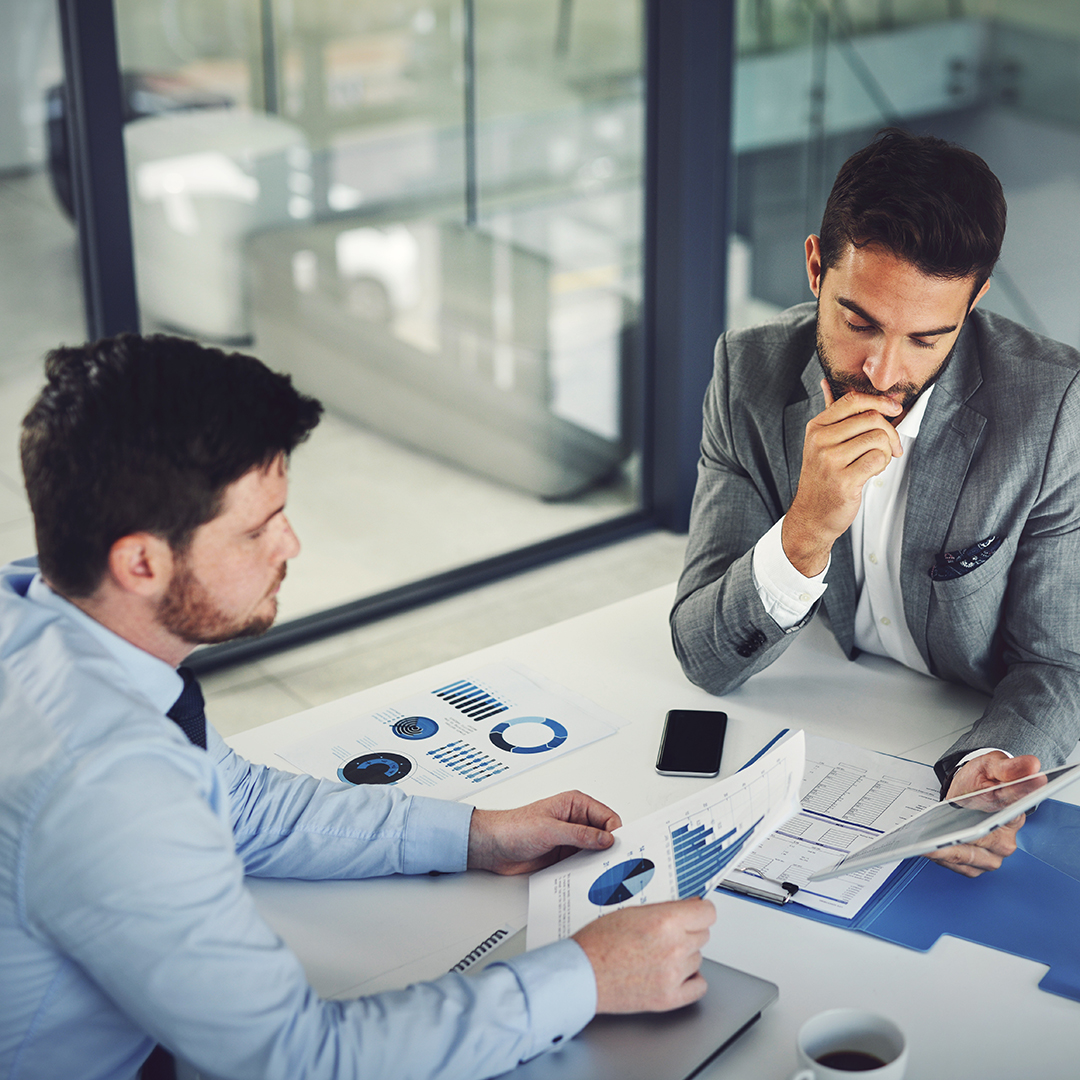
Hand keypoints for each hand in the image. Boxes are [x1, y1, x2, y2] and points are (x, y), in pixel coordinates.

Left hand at [467, 790, 620, 874]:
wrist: (492, 846)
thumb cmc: (513, 827)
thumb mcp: (549, 830)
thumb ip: (580, 835)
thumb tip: (605, 839)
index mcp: (575, 804)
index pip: (607, 817)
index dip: (615, 832)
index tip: (617, 849)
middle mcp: (575, 821)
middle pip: (604, 835)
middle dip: (608, 849)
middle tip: (613, 863)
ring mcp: (570, 839)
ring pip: (594, 852)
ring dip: (596, 862)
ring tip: (600, 872)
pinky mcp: (563, 855)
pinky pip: (582, 864)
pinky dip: (585, 871)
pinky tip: (585, 877)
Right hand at [573, 897, 715, 1012]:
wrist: (581, 974)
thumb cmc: (597, 942)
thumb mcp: (631, 912)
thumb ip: (662, 911)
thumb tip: (685, 909)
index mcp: (665, 921)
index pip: (707, 912)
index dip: (700, 910)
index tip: (696, 912)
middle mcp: (674, 947)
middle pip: (703, 935)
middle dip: (688, 932)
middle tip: (668, 934)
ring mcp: (673, 974)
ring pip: (698, 959)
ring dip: (685, 955)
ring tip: (660, 954)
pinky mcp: (669, 998)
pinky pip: (699, 986)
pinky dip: (691, 980)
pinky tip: (676, 974)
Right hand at [782, 381, 902, 575]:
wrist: (812, 515)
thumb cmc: (822, 478)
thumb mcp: (820, 443)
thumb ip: (831, 415)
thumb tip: (827, 383)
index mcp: (817, 427)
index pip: (853, 400)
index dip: (879, 401)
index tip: (894, 409)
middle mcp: (820, 441)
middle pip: (871, 418)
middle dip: (890, 432)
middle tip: (891, 446)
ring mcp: (830, 460)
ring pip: (878, 439)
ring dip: (886, 451)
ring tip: (877, 461)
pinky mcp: (844, 480)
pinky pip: (878, 460)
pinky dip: (882, 465)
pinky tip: (871, 471)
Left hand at [926, 752, 1041, 876]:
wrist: (969, 791)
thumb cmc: (980, 780)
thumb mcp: (991, 765)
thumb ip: (1009, 767)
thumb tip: (1032, 765)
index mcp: (1015, 810)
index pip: (1010, 811)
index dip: (994, 817)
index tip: (979, 818)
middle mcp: (1007, 836)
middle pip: (984, 841)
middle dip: (962, 838)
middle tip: (939, 837)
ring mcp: (995, 852)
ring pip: (971, 858)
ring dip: (949, 852)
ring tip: (928, 844)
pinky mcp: (980, 864)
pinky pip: (962, 867)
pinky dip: (945, 860)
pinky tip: (932, 850)